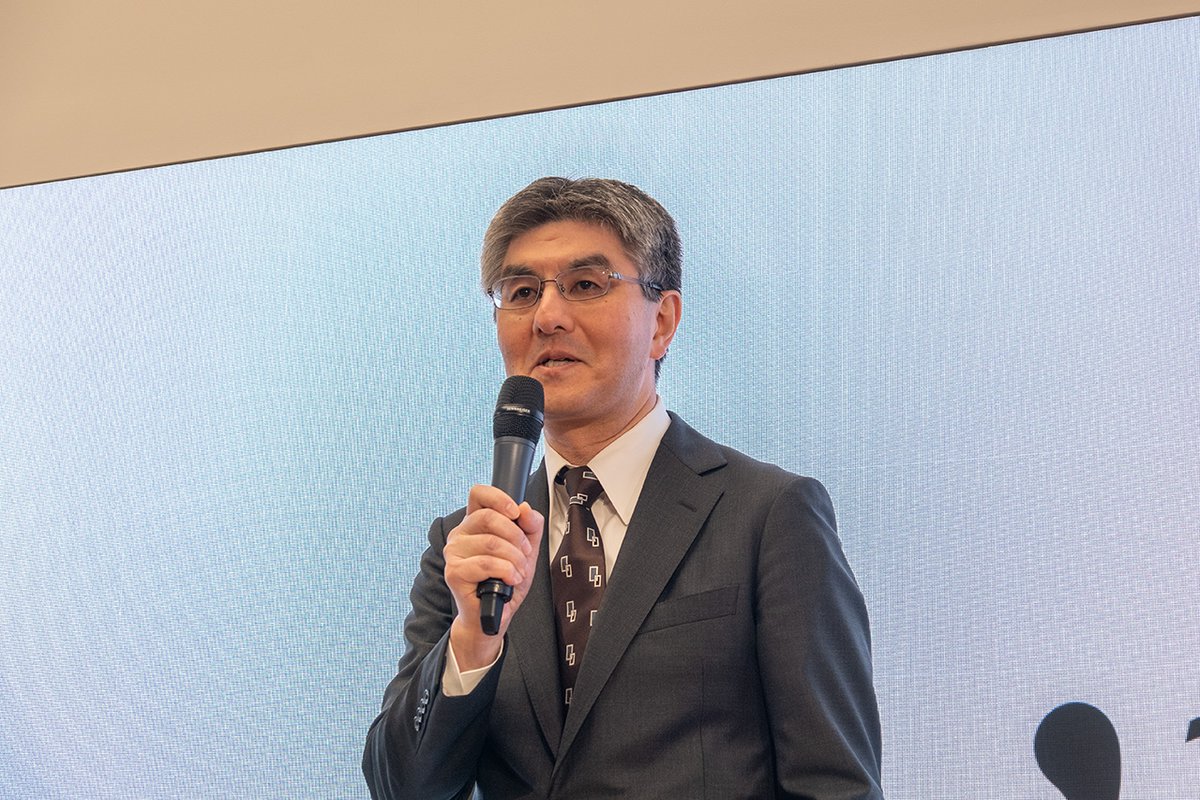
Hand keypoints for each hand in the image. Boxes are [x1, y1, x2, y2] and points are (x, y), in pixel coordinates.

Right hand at [444, 484, 543, 668]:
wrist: (494, 615)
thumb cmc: (505, 581)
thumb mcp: (526, 551)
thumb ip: (531, 527)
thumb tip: (526, 509)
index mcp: (475, 523)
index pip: (479, 494)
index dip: (499, 498)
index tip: (515, 512)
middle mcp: (460, 534)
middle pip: (489, 517)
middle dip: (516, 536)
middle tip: (524, 554)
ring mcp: (453, 552)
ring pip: (491, 542)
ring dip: (514, 559)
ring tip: (519, 572)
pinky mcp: (454, 572)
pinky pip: (486, 563)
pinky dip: (506, 572)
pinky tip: (510, 580)